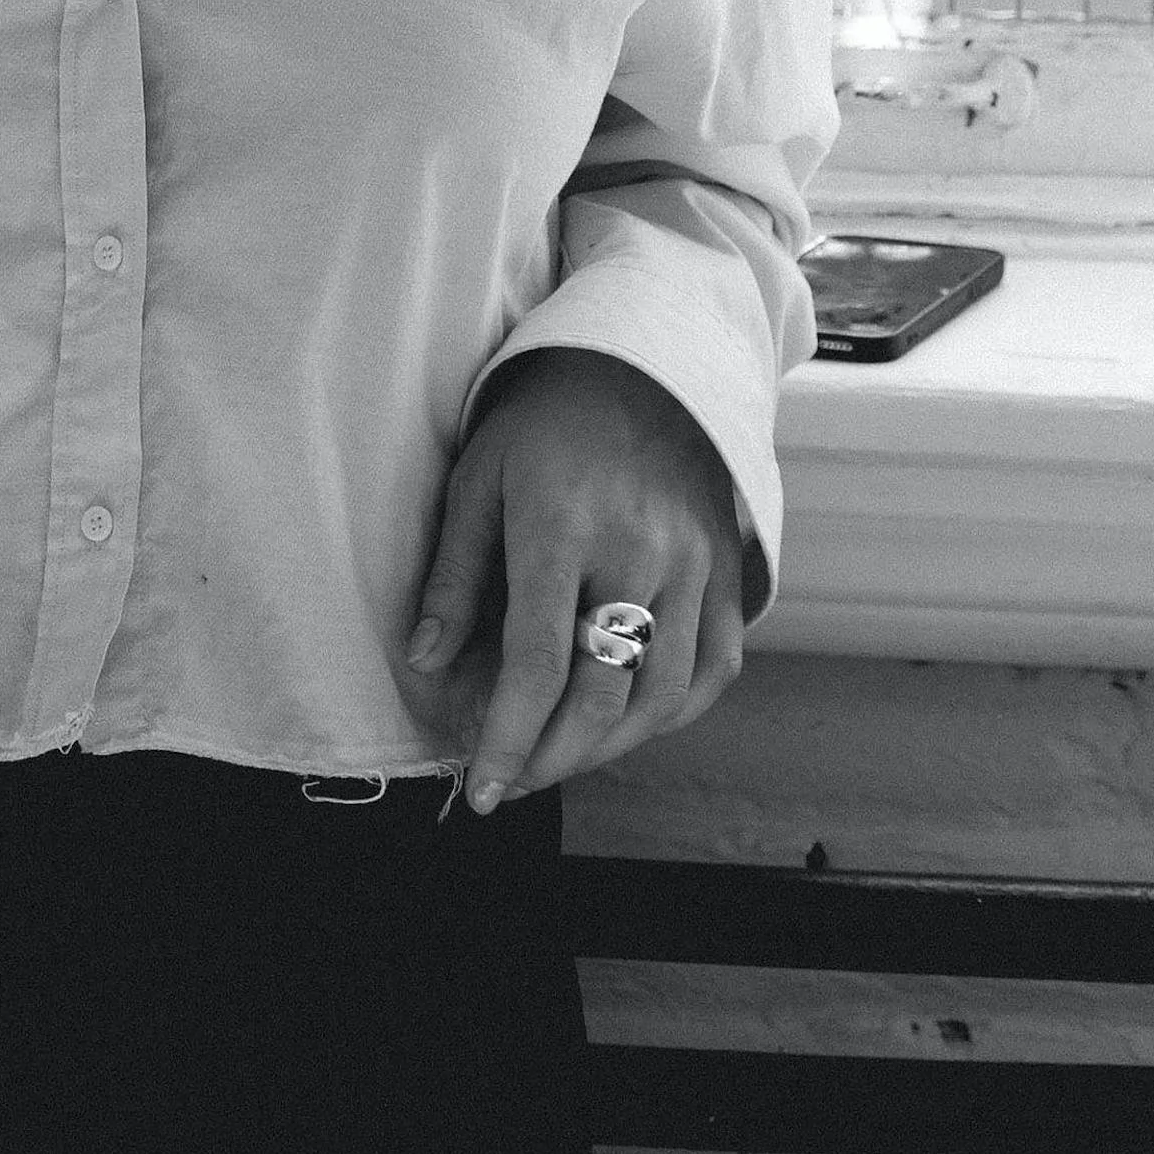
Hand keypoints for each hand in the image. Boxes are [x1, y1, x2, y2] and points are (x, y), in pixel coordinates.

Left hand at [406, 349, 744, 812]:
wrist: (641, 365)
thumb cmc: (543, 425)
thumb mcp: (478, 479)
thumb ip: (455, 576)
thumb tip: (425, 664)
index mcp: (562, 526)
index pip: (536, 665)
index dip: (506, 738)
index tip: (478, 788)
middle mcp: (638, 552)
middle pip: (600, 697)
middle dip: (548, 759)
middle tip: (510, 783)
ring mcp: (694, 566)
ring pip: (659, 699)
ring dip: (605, 750)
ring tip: (556, 759)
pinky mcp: (728, 573)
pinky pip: (711, 672)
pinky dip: (669, 715)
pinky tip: (625, 725)